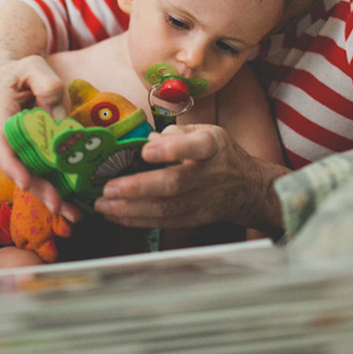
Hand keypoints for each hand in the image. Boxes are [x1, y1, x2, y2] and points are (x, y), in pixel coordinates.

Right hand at [0, 55, 79, 220]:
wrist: (6, 72)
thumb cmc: (21, 69)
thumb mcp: (34, 66)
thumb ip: (47, 84)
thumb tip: (59, 117)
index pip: (2, 142)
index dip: (14, 165)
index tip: (26, 183)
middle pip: (15, 166)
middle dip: (36, 189)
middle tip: (58, 207)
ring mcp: (8, 144)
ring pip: (25, 172)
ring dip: (45, 193)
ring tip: (70, 213)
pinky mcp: (21, 150)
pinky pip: (33, 168)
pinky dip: (49, 185)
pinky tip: (69, 202)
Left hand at [94, 124, 286, 234]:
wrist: (249, 188)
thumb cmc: (220, 154)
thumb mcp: (206, 132)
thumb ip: (176, 133)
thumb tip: (148, 141)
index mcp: (212, 146)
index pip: (196, 147)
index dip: (172, 149)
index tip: (146, 151)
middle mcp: (209, 174)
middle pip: (175, 184)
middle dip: (138, 188)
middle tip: (109, 188)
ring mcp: (203, 200)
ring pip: (167, 208)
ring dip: (131, 208)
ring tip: (104, 205)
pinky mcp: (196, 218)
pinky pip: (165, 221)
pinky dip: (138, 220)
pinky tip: (116, 215)